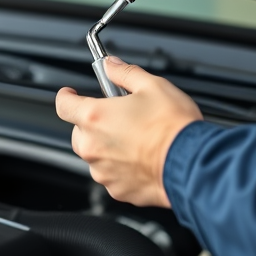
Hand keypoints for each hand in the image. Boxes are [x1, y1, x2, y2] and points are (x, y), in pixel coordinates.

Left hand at [55, 56, 202, 206]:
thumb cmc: (173, 127)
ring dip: (108, 146)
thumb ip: (125, 73)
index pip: (63, 105)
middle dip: (94, 124)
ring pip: (96, 155)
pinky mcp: (117, 189)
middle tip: (119, 116)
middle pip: (79, 132)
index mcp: (95, 117)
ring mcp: (104, 171)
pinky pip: (112, 175)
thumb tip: (112, 65)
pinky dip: (121, 167)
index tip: (70, 94)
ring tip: (137, 139)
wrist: (191, 163)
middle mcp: (94, 146)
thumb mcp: (152, 85)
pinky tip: (142, 158)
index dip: (66, 97)